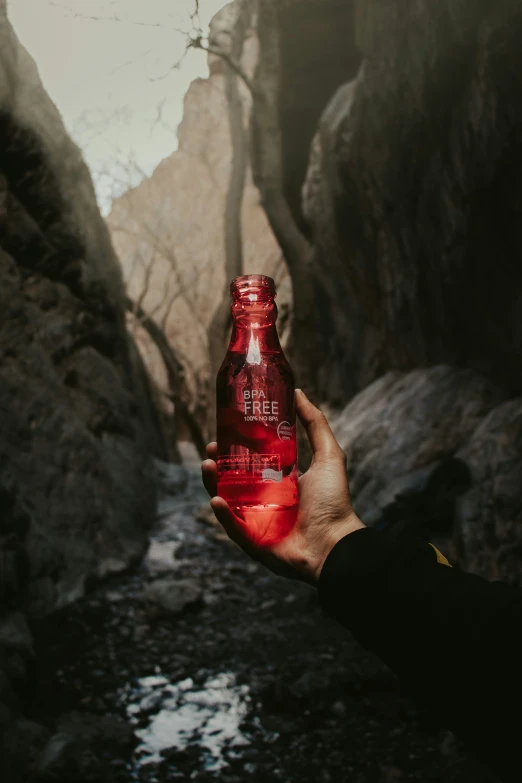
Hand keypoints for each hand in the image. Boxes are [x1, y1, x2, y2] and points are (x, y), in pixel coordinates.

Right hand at [201, 389, 364, 584]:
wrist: (336, 543)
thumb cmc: (334, 501)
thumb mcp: (328, 455)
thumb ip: (315, 424)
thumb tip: (297, 393)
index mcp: (280, 483)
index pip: (250, 462)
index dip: (234, 448)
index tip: (222, 432)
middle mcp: (266, 502)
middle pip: (233, 480)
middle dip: (217, 464)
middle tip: (210, 448)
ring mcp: (258, 522)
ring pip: (228, 501)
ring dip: (213, 484)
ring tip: (207, 466)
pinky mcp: (254, 542)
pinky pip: (233, 528)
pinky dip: (223, 514)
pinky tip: (216, 497)